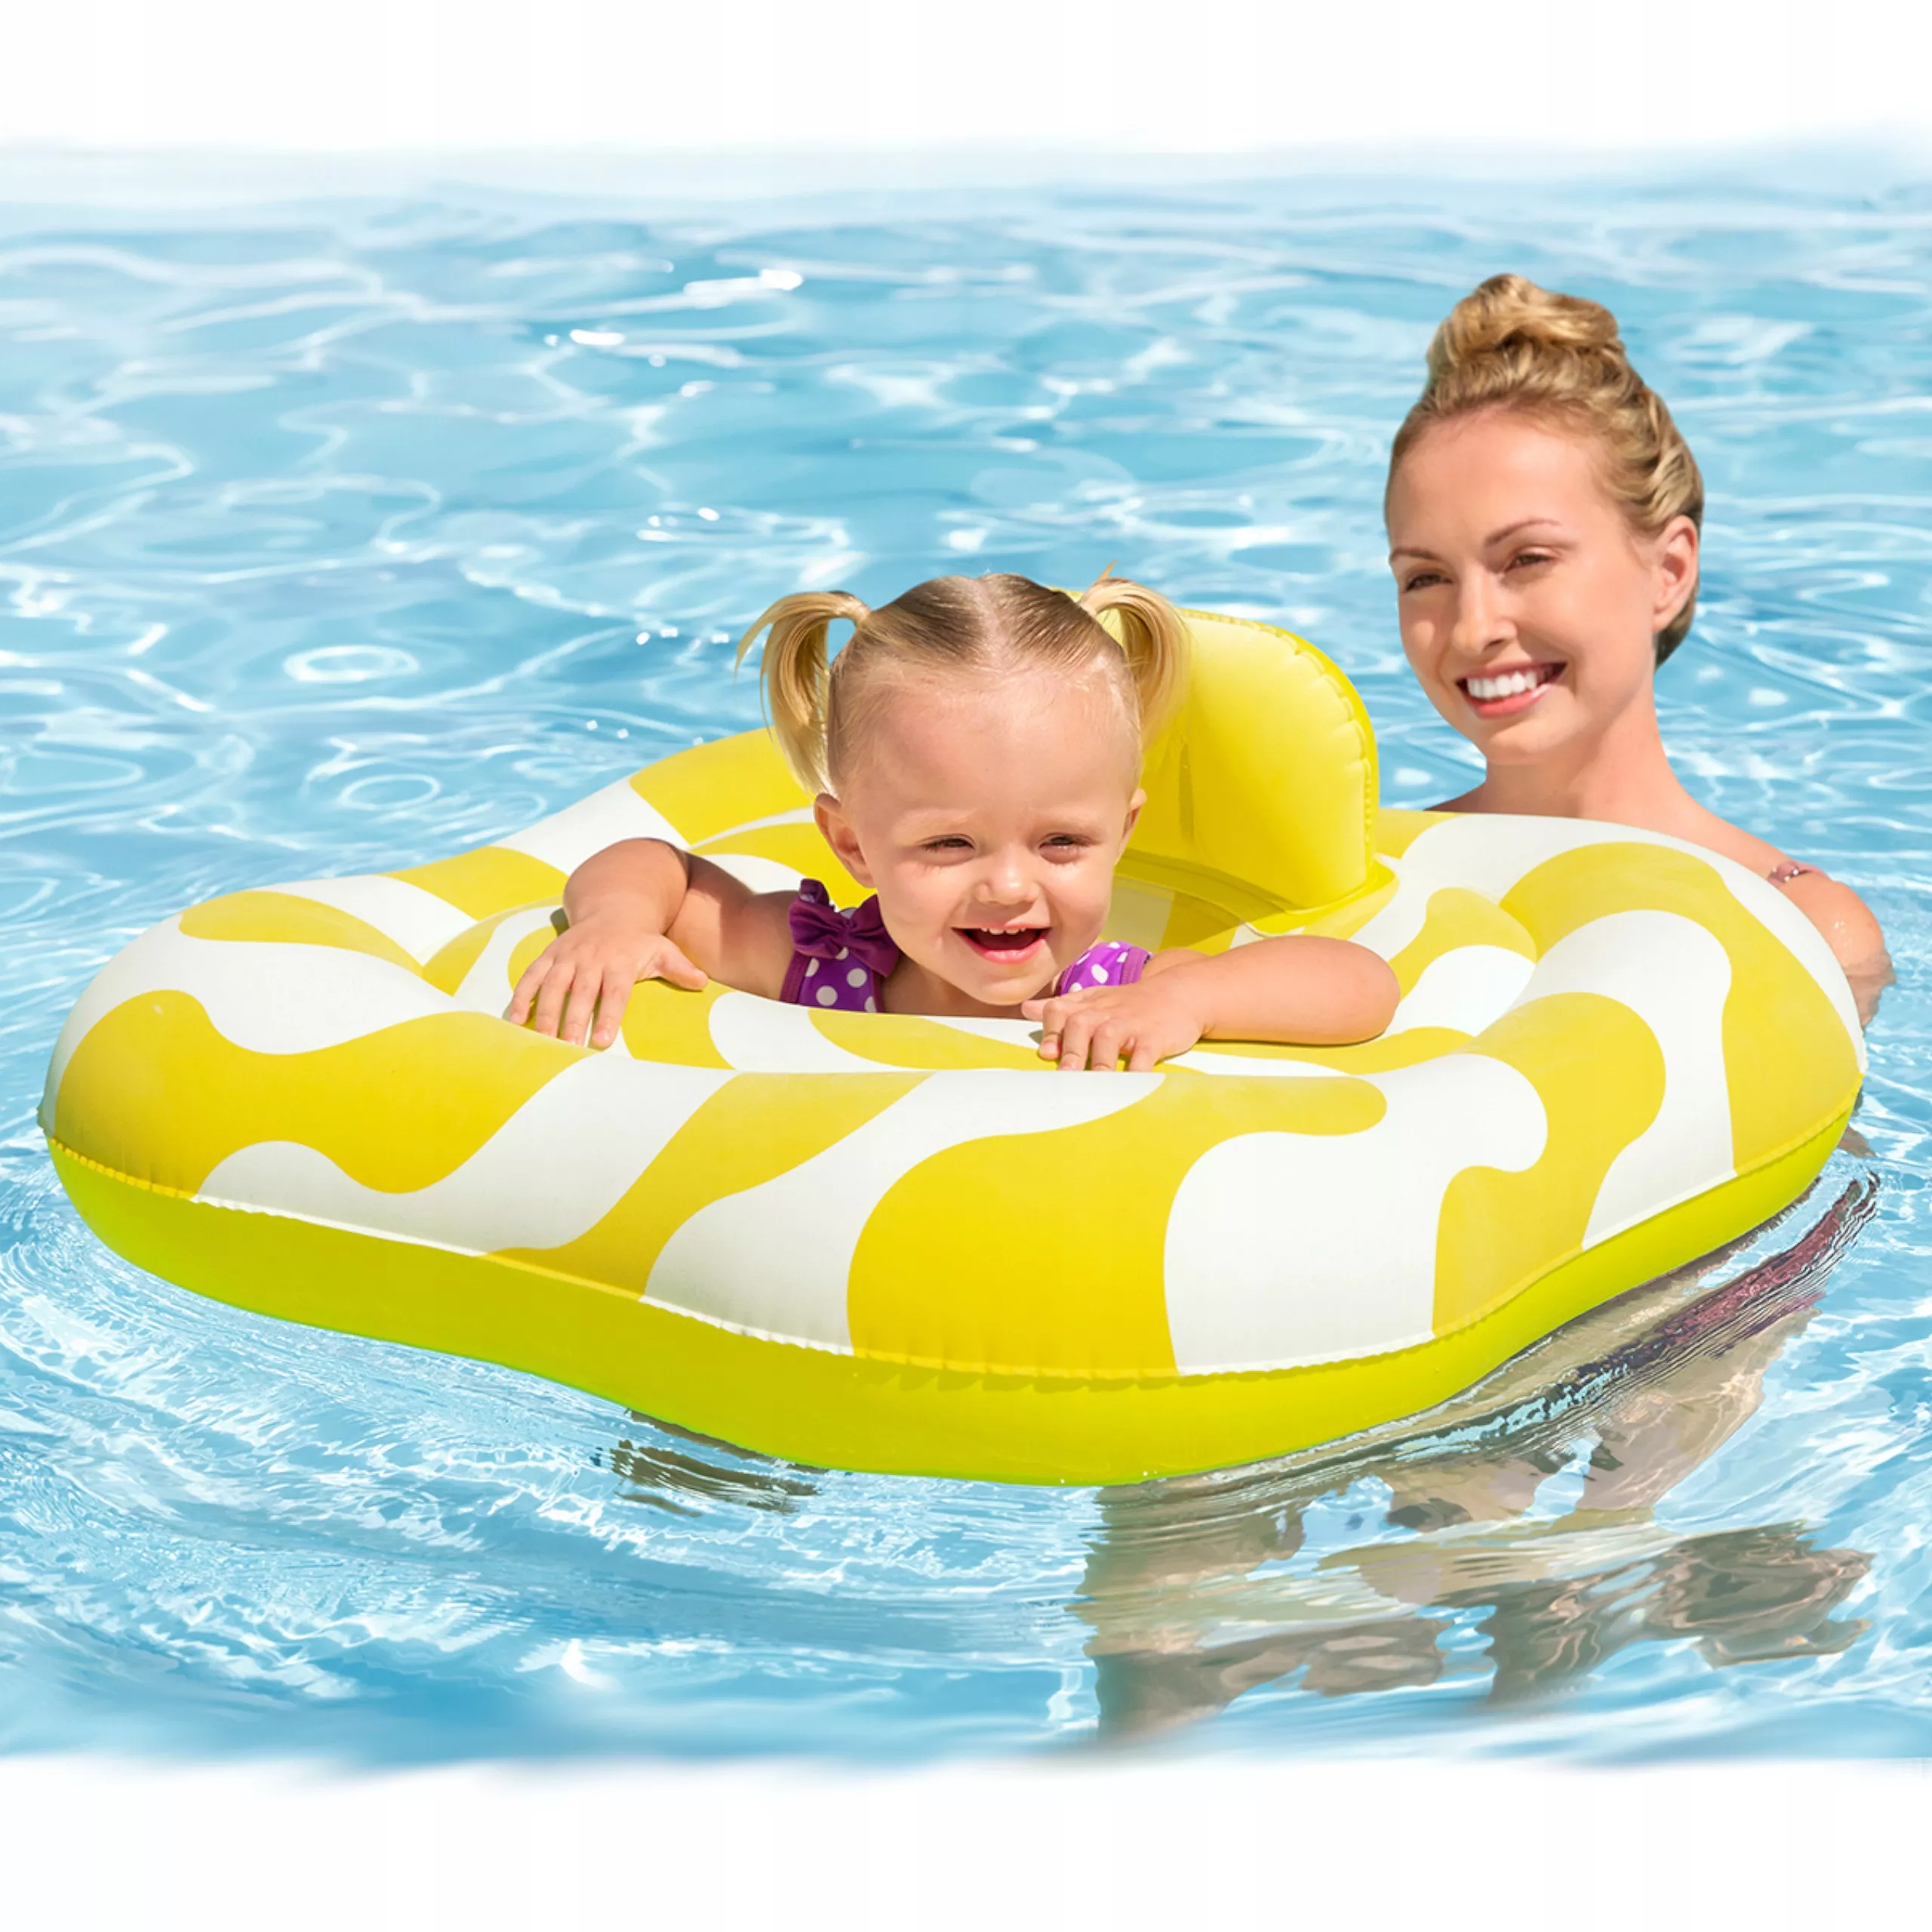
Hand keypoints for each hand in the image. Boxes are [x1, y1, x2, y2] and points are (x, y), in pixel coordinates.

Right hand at [505, 915, 706, 1047]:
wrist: (612, 909)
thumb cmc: (640, 940)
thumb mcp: (663, 950)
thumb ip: (680, 968)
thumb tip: (703, 981)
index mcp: (618, 961)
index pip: (613, 993)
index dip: (607, 1016)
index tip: (602, 1041)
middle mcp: (590, 958)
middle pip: (580, 993)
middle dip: (573, 1021)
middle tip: (569, 1049)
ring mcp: (566, 956)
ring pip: (551, 985)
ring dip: (545, 1013)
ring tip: (542, 1041)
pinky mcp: (548, 956)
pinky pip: (531, 976)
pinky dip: (522, 996)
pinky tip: (515, 1020)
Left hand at [1020, 977, 1205, 1071]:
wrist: (1179, 993)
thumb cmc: (1130, 1003)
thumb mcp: (1095, 999)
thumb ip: (1062, 1007)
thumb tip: (1026, 1009)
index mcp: (1088, 1005)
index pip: (1059, 1010)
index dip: (1051, 1031)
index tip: (1047, 1053)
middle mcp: (1105, 1012)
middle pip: (1079, 1024)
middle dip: (1069, 1050)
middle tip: (1064, 1075)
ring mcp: (1130, 1023)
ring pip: (1108, 1038)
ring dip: (1097, 1062)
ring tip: (1091, 1086)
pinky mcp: (1154, 1037)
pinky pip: (1143, 1055)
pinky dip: (1135, 1071)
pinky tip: (1129, 1086)